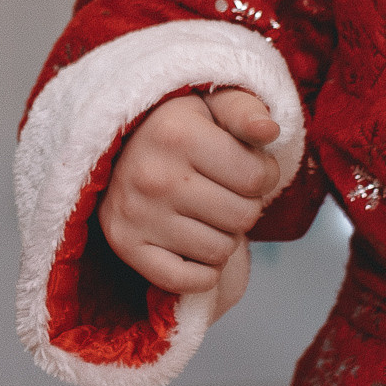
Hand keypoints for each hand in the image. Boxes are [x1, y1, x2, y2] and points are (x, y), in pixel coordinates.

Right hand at [99, 89, 280, 296]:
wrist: (117, 147)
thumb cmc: (178, 127)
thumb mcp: (211, 104)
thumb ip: (245, 111)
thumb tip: (269, 130)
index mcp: (177, 133)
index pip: (259, 177)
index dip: (264, 174)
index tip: (244, 165)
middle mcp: (152, 175)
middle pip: (243, 217)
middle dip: (243, 206)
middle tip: (222, 190)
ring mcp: (136, 214)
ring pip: (219, 252)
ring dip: (222, 236)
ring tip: (203, 212)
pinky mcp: (125, 245)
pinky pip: (187, 281)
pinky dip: (200, 272)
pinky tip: (191, 243)